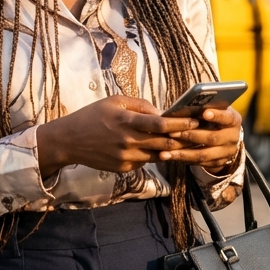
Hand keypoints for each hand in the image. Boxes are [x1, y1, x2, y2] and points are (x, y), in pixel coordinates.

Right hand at [37, 96, 224, 177]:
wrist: (69, 141)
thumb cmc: (92, 116)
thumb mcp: (114, 101)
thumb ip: (139, 105)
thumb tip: (161, 112)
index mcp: (126, 121)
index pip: (161, 124)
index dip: (181, 123)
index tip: (196, 119)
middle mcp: (128, 142)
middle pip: (165, 143)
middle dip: (184, 139)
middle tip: (201, 133)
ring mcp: (126, 158)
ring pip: (158, 155)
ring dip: (173, 149)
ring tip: (187, 142)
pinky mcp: (124, 169)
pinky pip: (145, 161)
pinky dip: (153, 154)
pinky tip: (160, 149)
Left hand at [158, 105, 242, 171]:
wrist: (225, 136)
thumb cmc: (213, 116)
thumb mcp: (214, 109)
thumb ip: (205, 107)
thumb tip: (186, 103)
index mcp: (234, 120)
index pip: (227, 117)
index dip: (217, 115)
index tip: (204, 112)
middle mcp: (233, 137)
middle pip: (212, 138)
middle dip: (191, 135)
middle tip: (172, 133)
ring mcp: (227, 152)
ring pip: (204, 154)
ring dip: (183, 153)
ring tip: (165, 151)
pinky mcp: (218, 163)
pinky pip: (199, 162)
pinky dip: (183, 159)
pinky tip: (168, 156)